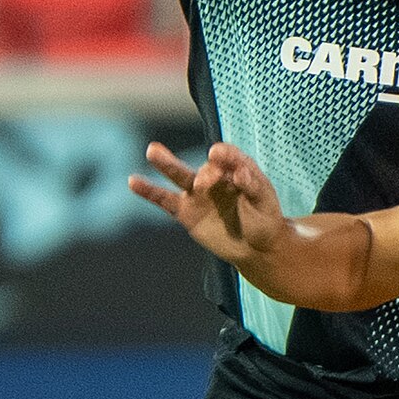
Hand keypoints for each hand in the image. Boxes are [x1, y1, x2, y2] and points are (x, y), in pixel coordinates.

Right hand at [130, 140, 287, 266]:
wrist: (256, 248)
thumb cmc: (264, 220)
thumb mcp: (265, 202)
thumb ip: (254, 186)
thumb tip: (241, 173)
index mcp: (236, 169)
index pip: (228, 156)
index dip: (224, 155)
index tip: (219, 157)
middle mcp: (215, 177)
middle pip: (205, 167)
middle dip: (205, 172)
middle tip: (204, 183)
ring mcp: (197, 194)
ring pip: (179, 175)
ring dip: (166, 163)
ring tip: (152, 150)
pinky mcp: (185, 211)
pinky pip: (164, 200)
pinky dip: (148, 191)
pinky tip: (133, 181)